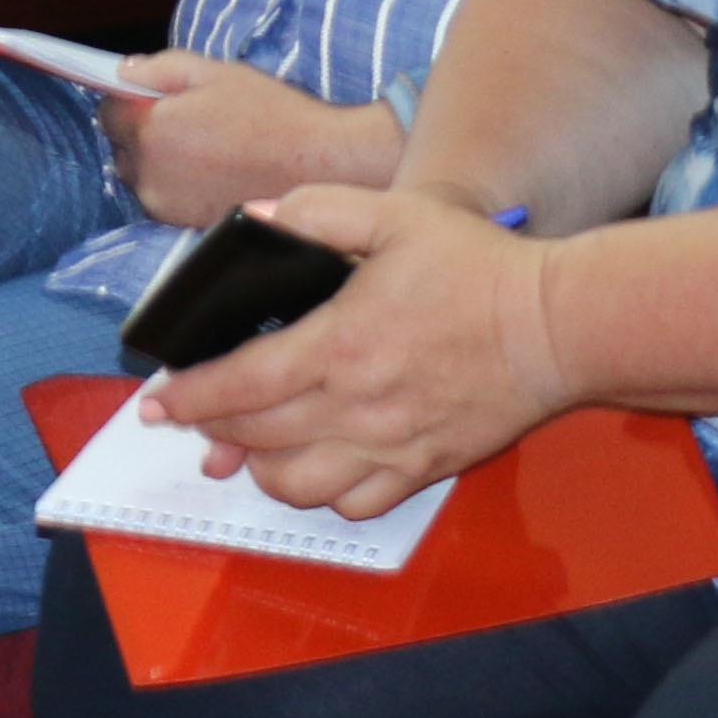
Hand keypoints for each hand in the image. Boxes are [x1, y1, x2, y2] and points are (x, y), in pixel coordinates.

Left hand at [108, 50, 398, 227]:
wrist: (317, 164)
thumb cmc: (271, 114)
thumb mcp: (214, 71)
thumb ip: (159, 67)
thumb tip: (122, 72)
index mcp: (152, 128)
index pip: (106, 112)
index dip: (129, 100)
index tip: (152, 97)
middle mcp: (149, 172)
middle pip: (122, 147)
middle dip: (143, 131)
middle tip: (189, 119)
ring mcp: (165, 204)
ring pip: (141, 176)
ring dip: (158, 160)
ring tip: (205, 146)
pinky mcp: (184, 223)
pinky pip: (163, 197)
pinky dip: (176, 184)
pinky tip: (212, 169)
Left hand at [144, 181, 567, 517]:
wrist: (560, 327)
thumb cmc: (480, 269)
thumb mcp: (396, 215)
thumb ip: (317, 212)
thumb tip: (255, 219)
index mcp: (342, 344)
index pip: (240, 385)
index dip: (189, 396)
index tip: (158, 399)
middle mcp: (358, 407)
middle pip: (255, 436)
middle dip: (210, 428)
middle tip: (190, 416)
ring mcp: (391, 446)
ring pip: (296, 484)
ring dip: (258, 467)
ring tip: (247, 443)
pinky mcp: (424, 469)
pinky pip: (353, 504)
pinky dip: (320, 494)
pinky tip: (313, 466)